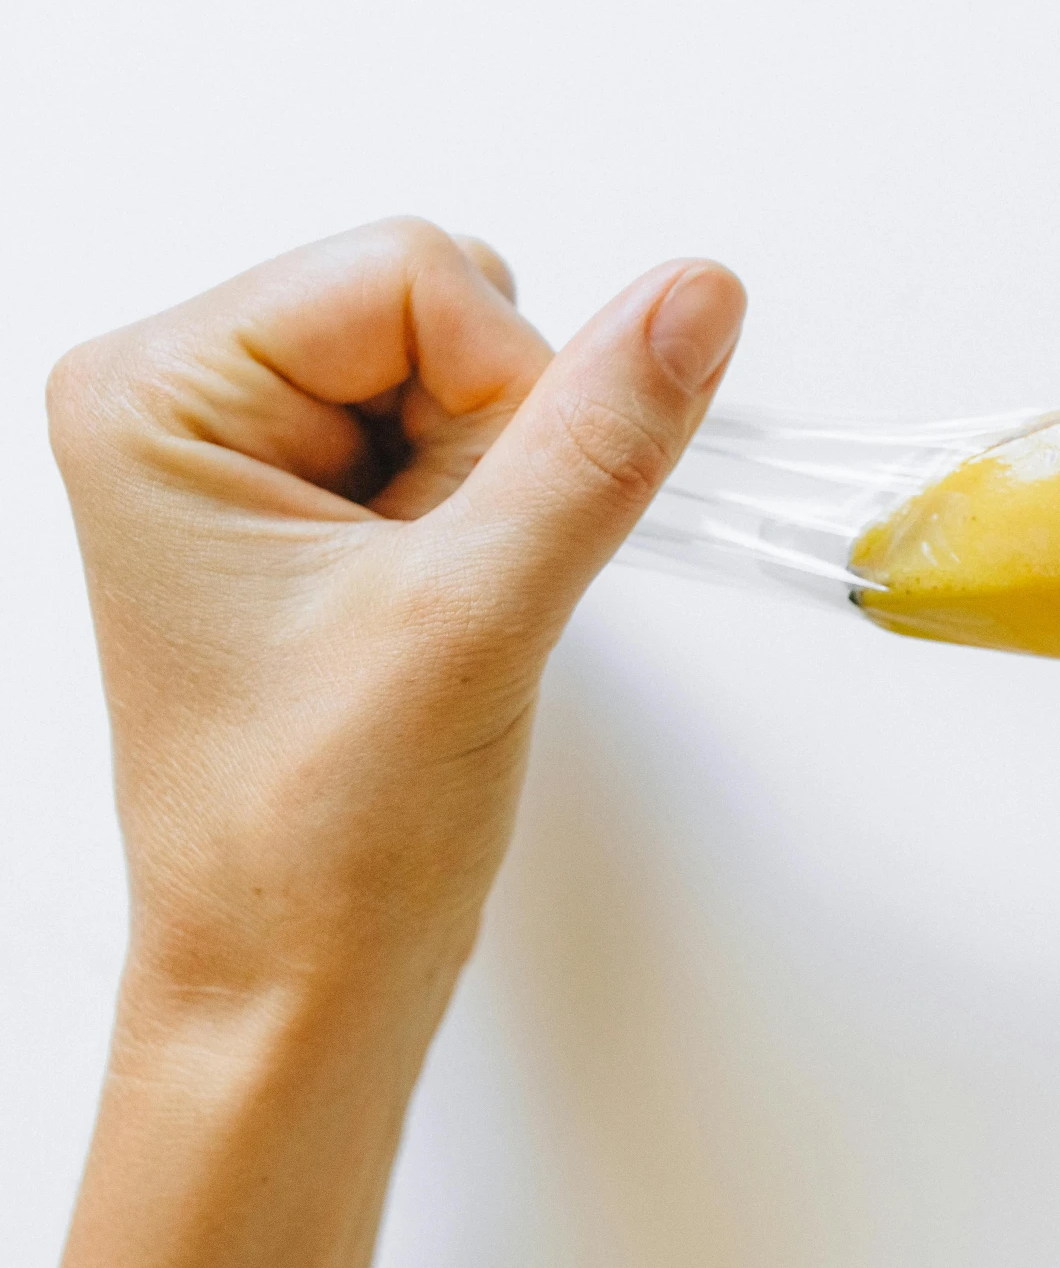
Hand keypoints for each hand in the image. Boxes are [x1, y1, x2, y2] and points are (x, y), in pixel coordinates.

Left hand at [1, 220, 743, 1267]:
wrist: (298, 994)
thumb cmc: (315, 843)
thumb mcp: (474, 618)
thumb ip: (595, 442)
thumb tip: (696, 296)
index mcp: (156, 395)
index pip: (410, 272)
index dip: (504, 392)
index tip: (482, 541)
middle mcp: (188, 407)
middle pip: (438, 309)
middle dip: (498, 447)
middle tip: (447, 591)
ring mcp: (256, 461)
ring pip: (469, 377)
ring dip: (506, 490)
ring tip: (442, 615)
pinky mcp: (323, 515)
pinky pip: (471, 446)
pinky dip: (504, 524)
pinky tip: (454, 617)